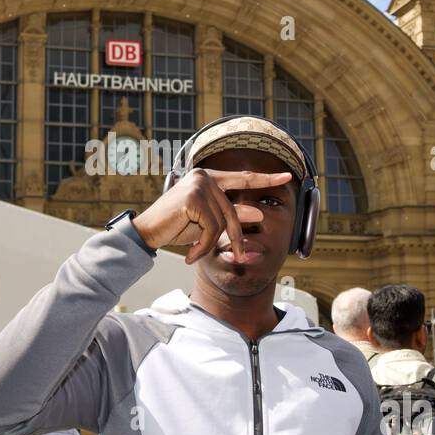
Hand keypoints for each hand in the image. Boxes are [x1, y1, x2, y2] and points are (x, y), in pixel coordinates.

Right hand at [131, 168, 291, 264]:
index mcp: (209, 178)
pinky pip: (211, 228)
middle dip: (235, 237)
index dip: (265, 179)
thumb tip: (260, 212)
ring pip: (222, 223)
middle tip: (237, 257)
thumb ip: (231, 216)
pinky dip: (203, 246)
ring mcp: (199, 184)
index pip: (243, 178)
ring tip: (196, 253)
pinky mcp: (194, 196)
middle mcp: (205, 176)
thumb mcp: (207, 223)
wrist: (147, 233)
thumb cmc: (175, 227)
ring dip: (210, 245)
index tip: (287, 177)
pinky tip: (191, 254)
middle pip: (232, 212)